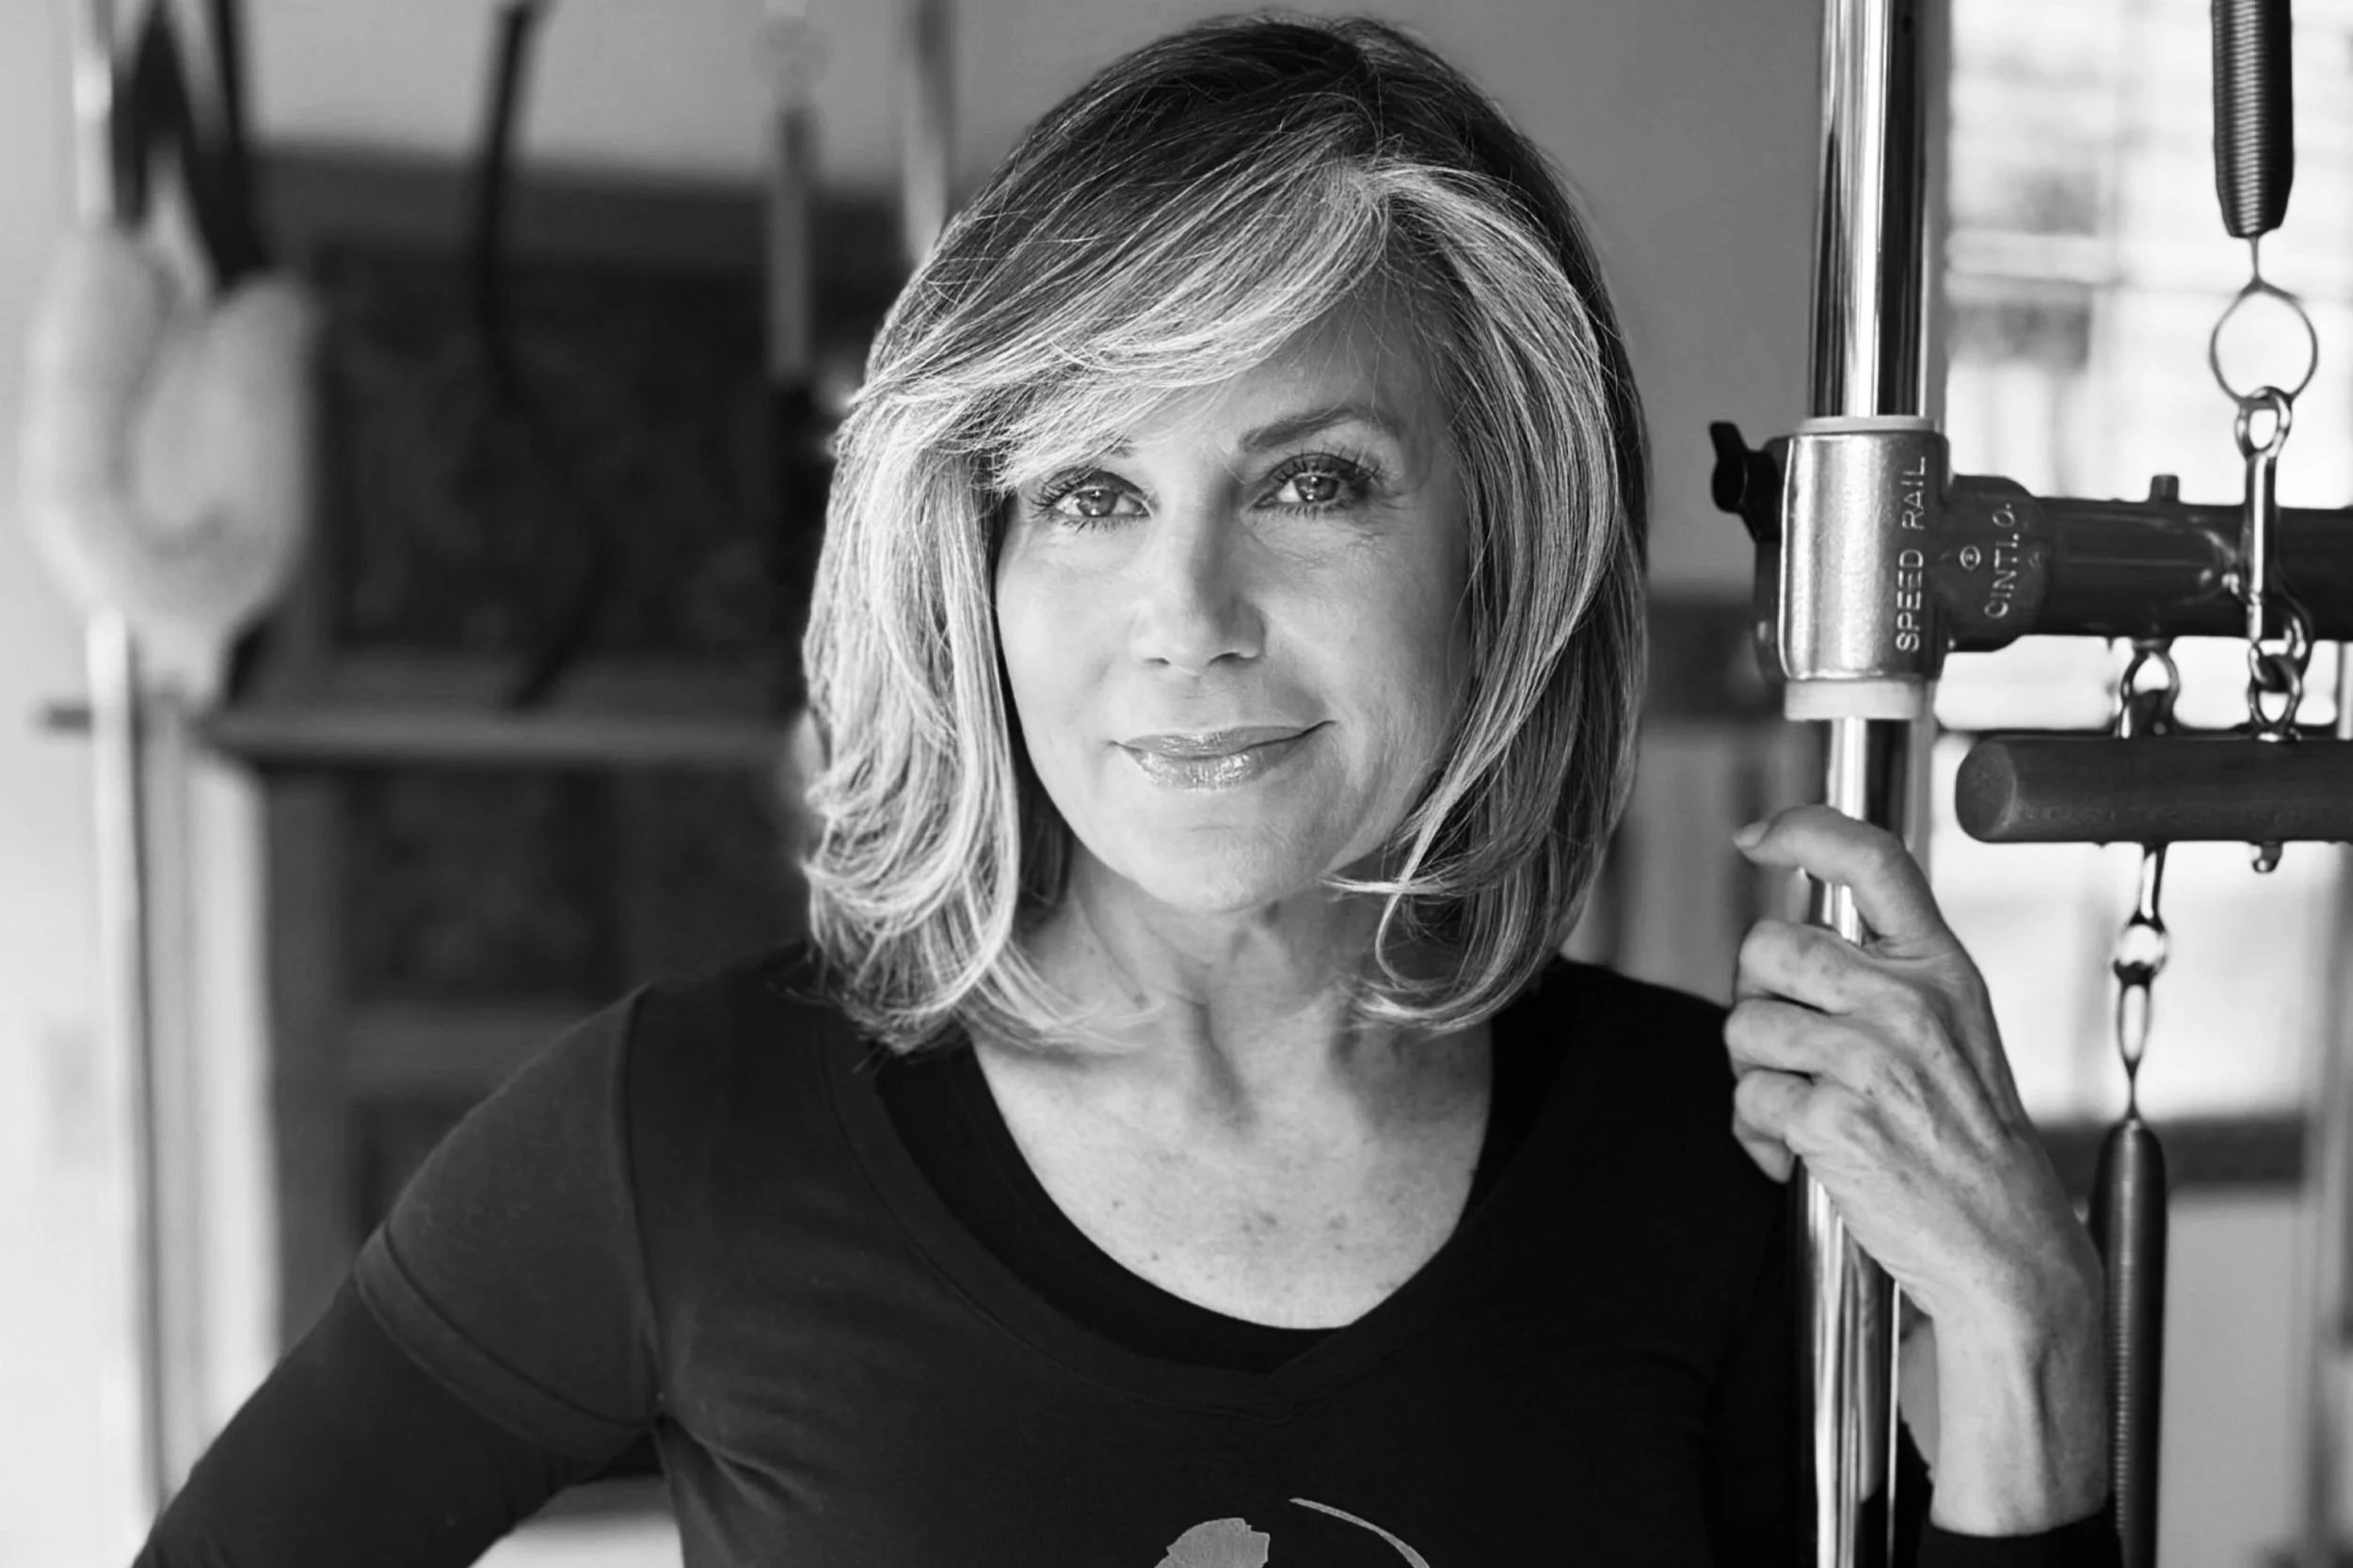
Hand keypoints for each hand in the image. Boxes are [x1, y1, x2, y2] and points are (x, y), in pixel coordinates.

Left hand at [1725, 805, 2100, 1336]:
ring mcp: (1872, 1061)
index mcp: (1943, 970)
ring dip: (1753, 1073)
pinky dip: (1756, 1135)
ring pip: (1745, 1025)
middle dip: (1757, 997)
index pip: (1873, 861)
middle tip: (1789, 1047)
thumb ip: (1891, 977)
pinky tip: (1796, 1157)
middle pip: (1769, 946)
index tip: (1756, 838)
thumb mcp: (1958, 1034)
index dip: (1802, 830)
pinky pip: (1747, 1100)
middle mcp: (1909, 1003)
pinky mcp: (1835, 1122)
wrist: (2009, 1252)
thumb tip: (1790, 940)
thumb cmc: (1972, 1147)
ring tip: (1801, 1110)